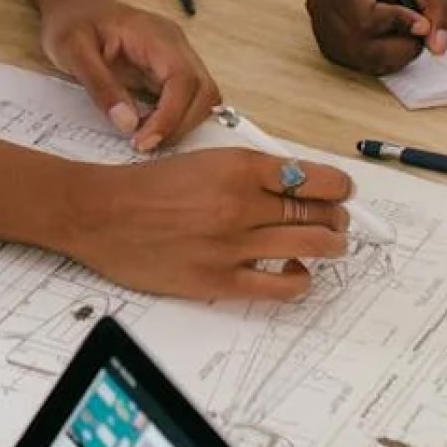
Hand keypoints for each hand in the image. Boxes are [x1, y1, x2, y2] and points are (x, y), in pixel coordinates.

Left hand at [41, 0, 220, 152]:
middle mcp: (175, 46)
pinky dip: (174, 121)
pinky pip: (187, 101)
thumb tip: (128, 124)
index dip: (172, 116)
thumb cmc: (72, 22)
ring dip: (181, 125)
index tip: (143, 141)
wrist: (74, 5)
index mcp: (156, 36)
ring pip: (202, 99)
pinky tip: (147, 130)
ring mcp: (176, 58)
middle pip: (204, 92)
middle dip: (181, 126)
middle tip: (143, 146)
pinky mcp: (169, 72)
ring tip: (144, 139)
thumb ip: (101, 86)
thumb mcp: (73, 51)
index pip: (184, 80)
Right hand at [61, 148, 351, 300]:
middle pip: (316, 214)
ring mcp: (232, 244)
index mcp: (238, 166)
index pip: (312, 177)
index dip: (337, 187)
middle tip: (338, 221)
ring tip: (329, 245)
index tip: (343, 191)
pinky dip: (300, 279)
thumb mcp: (204, 160)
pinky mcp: (220, 280)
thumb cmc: (148, 186)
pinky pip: (280, 286)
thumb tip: (292, 184)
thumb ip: (248, 171)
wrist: (102, 213)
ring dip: (329, 246)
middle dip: (337, 219)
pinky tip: (297, 272)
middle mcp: (241, 203)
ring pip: (308, 247)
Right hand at [304, 0, 446, 75]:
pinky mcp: (328, 48)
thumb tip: (437, 48)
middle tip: (420, 31)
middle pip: (366, 47)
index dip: (400, 25)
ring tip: (406, 32)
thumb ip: (438, 8)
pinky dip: (383, 59)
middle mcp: (323, 9)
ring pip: (366, 61)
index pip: (367, 19)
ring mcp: (322, 31)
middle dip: (403, 45)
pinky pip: (362, 65)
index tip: (423, 24)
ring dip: (396, 54)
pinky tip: (391, 39)